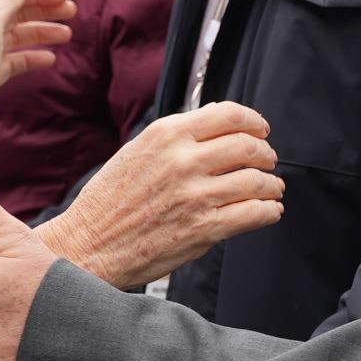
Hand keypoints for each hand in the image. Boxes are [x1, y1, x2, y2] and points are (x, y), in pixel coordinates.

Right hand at [40, 104, 284, 288]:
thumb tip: (218, 123)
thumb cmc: (109, 201)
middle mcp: (183, 160)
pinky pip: (254, 214)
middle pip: (249, 146)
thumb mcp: (137, 151)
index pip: (229, 115)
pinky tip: (268, 211)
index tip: (260, 131)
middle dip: (266, 153)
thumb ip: (176, 137)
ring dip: (271, 184)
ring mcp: (195, 195)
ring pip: (256, 181)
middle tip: (268, 161)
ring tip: (272, 188)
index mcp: (166, 135)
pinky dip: (269, 211)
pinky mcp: (204, 229)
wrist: (89, 246)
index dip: (254, 122)